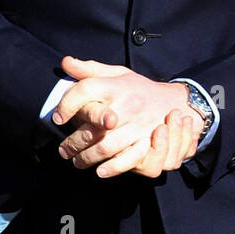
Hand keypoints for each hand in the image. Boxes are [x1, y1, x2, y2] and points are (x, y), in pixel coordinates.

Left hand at [54, 57, 203, 176]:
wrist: (177, 101)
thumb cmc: (139, 89)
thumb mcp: (118, 74)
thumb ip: (90, 69)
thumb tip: (65, 63)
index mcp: (116, 86)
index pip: (85, 90)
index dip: (67, 104)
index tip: (57, 118)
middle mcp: (127, 105)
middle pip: (93, 127)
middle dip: (73, 142)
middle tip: (63, 151)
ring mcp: (139, 125)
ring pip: (107, 146)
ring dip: (87, 158)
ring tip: (77, 162)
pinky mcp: (149, 142)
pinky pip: (129, 159)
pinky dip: (113, 168)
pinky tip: (100, 171)